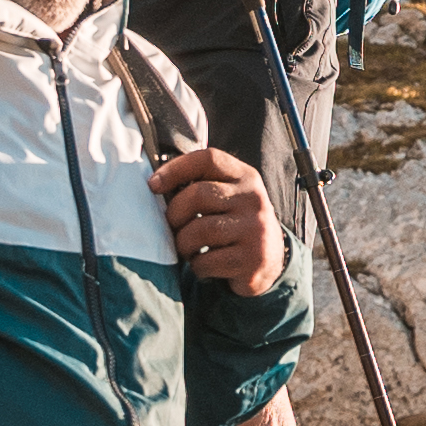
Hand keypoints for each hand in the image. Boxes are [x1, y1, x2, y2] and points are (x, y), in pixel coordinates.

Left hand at [151, 142, 281, 289]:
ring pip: (198, 232)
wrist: (272, 259)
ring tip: (188, 248)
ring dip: (183, 244)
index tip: (153, 184)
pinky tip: (205, 264)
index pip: (208, 159)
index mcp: (246, 177)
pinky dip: (197, 266)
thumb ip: (202, 184)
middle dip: (175, 214)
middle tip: (173, 226)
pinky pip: (206, 262)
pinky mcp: (252, 259)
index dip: (175, 168)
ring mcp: (256, 230)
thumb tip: (155, 184)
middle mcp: (254, 200)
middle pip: (198, 195)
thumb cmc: (235, 223)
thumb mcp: (229, 196)